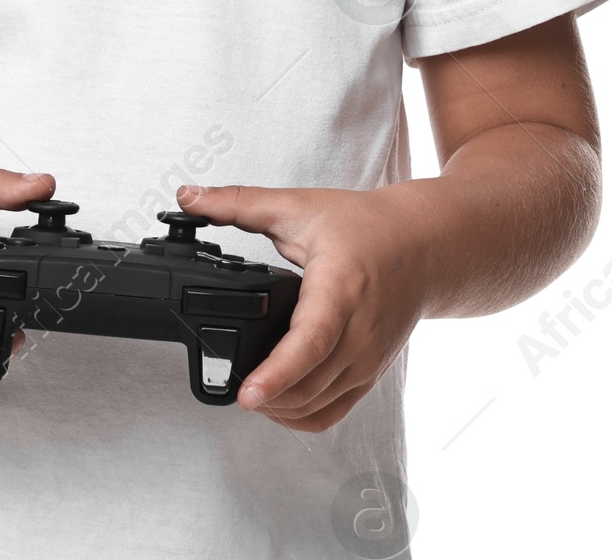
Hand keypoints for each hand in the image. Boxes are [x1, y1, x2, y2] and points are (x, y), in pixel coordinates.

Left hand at [176, 180, 432, 432]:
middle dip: (265, 395)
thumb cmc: (365, 225)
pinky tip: (279, 403)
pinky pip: (334, 411)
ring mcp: (368, 358)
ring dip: (280, 408)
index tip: (247, 393)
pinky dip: (303, 416)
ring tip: (249, 393)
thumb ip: (238, 203)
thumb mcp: (298, 206)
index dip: (276, 372)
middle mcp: (359, 332)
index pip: (309, 342)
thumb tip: (188, 196)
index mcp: (340, 288)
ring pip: (318, 404)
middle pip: (307, 384)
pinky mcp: (370, 373)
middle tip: (229, 386)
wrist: (423, 245)